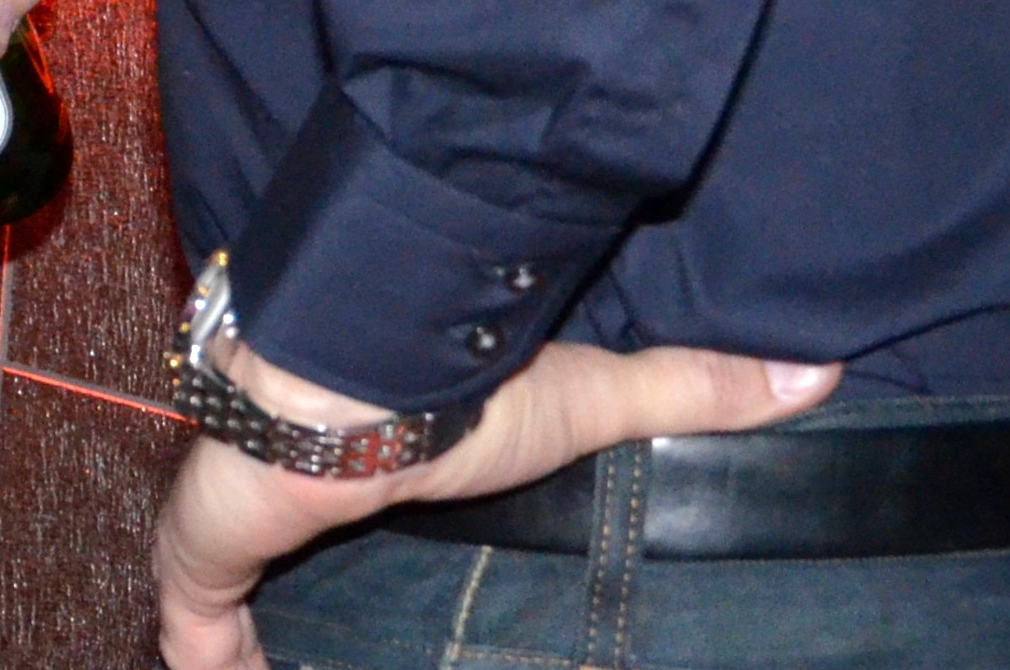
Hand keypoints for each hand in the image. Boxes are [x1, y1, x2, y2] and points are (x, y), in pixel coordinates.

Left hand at [153, 332, 841, 668]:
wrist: (340, 382)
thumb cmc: (449, 392)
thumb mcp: (584, 403)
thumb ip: (690, 393)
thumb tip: (820, 371)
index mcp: (366, 450)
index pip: (361, 501)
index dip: (368, 538)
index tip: (395, 584)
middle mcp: (295, 481)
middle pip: (294, 560)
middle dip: (312, 606)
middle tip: (360, 646)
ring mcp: (235, 519)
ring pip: (231, 597)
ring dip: (258, 641)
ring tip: (303, 668)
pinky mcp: (199, 555)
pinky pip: (189, 626)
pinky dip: (203, 655)